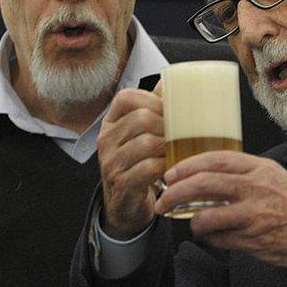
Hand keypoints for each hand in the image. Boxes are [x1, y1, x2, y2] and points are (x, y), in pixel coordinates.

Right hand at [97, 87, 164, 238]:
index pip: (127, 98)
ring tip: (178, 151)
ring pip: (146, 143)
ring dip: (169, 147)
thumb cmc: (138, 165)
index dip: (153, 100)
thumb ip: (154, 109)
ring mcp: (110, 162)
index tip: (169, 110)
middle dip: (167, 125)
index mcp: (111, 122)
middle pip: (141, 119)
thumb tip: (173, 81)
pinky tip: (170, 168)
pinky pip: (148, 168)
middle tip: (181, 134)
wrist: (125, 205)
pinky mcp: (120, 183)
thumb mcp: (140, 135)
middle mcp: (106, 140)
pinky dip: (164, 167)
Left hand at [156, 151, 286, 271]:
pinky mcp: (254, 240)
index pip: (214, 160)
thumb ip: (240, 171)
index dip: (186, 166)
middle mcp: (256, 189)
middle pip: (203, 185)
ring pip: (206, 217)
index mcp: (258, 169)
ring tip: (192, 222)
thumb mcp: (270, 175)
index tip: (170, 174)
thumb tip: (199, 172)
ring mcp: (255, 215)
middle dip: (175, 192)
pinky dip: (211, 237)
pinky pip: (219, 239)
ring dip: (192, 221)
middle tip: (163, 200)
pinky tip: (215, 235)